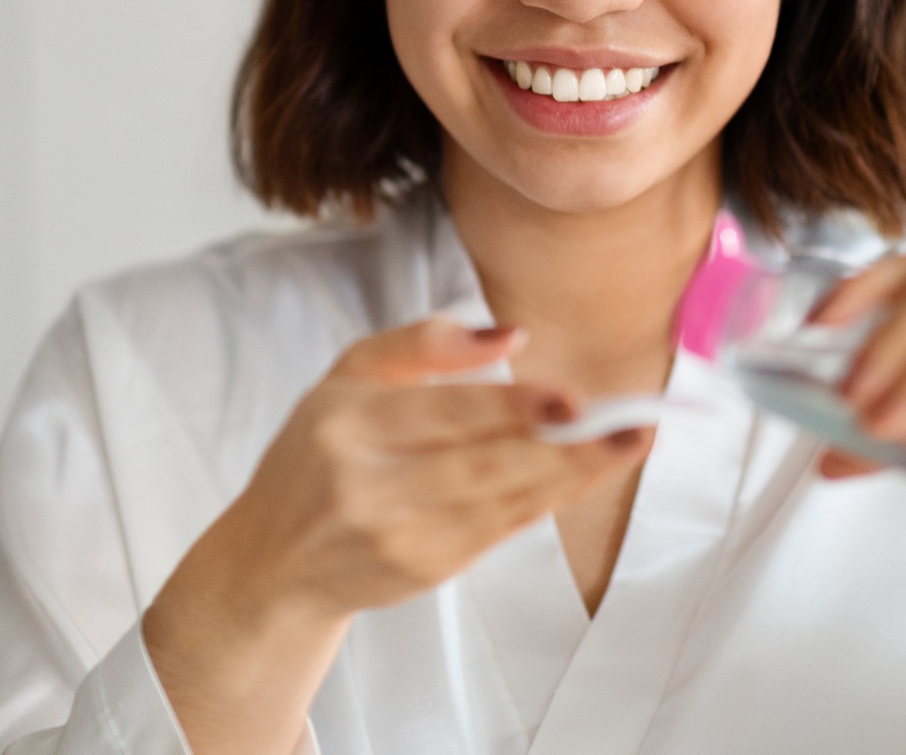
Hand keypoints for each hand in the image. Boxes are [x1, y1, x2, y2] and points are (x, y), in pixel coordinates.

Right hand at [143, 316, 647, 754]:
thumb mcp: (348, 376)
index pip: (447, 412)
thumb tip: (509, 335)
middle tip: (631, 427)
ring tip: (625, 447)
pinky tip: (582, 476)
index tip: (574, 398)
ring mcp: (398, 535)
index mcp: (349, 423)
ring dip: (573, 475)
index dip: (515, 407)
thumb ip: (424, 343)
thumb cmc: (317, 454)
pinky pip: (500, 530)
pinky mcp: (423, 570)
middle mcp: (370, 485)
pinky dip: (546, 501)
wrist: (273, 562)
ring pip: (504, 501)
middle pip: (486, 464)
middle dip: (567, 447)